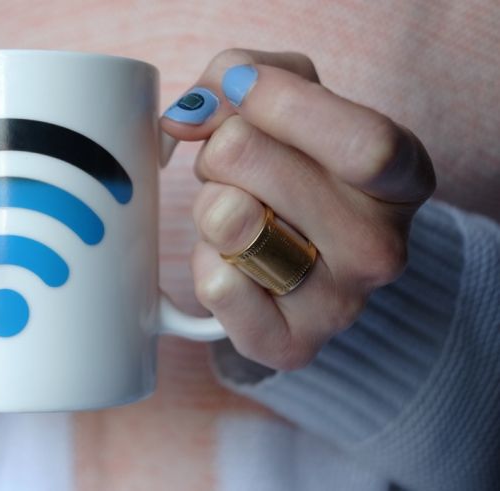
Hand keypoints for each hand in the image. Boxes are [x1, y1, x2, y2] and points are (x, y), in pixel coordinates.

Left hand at [161, 49, 434, 369]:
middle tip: (232, 165)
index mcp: (402, 178)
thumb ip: (244, 74)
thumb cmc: (297, 168)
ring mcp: (341, 304)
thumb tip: (191, 113)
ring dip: (209, 205)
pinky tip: (230, 261)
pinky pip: (217, 286)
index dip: (280, 104)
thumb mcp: (290, 96)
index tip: (238, 91)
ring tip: (235, 214)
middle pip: (253, 161)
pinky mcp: (290, 344)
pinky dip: (205, 262)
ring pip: (227, 221)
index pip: (363, 143)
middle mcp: (382, 246)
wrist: (307, 260)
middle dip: (220, 149)